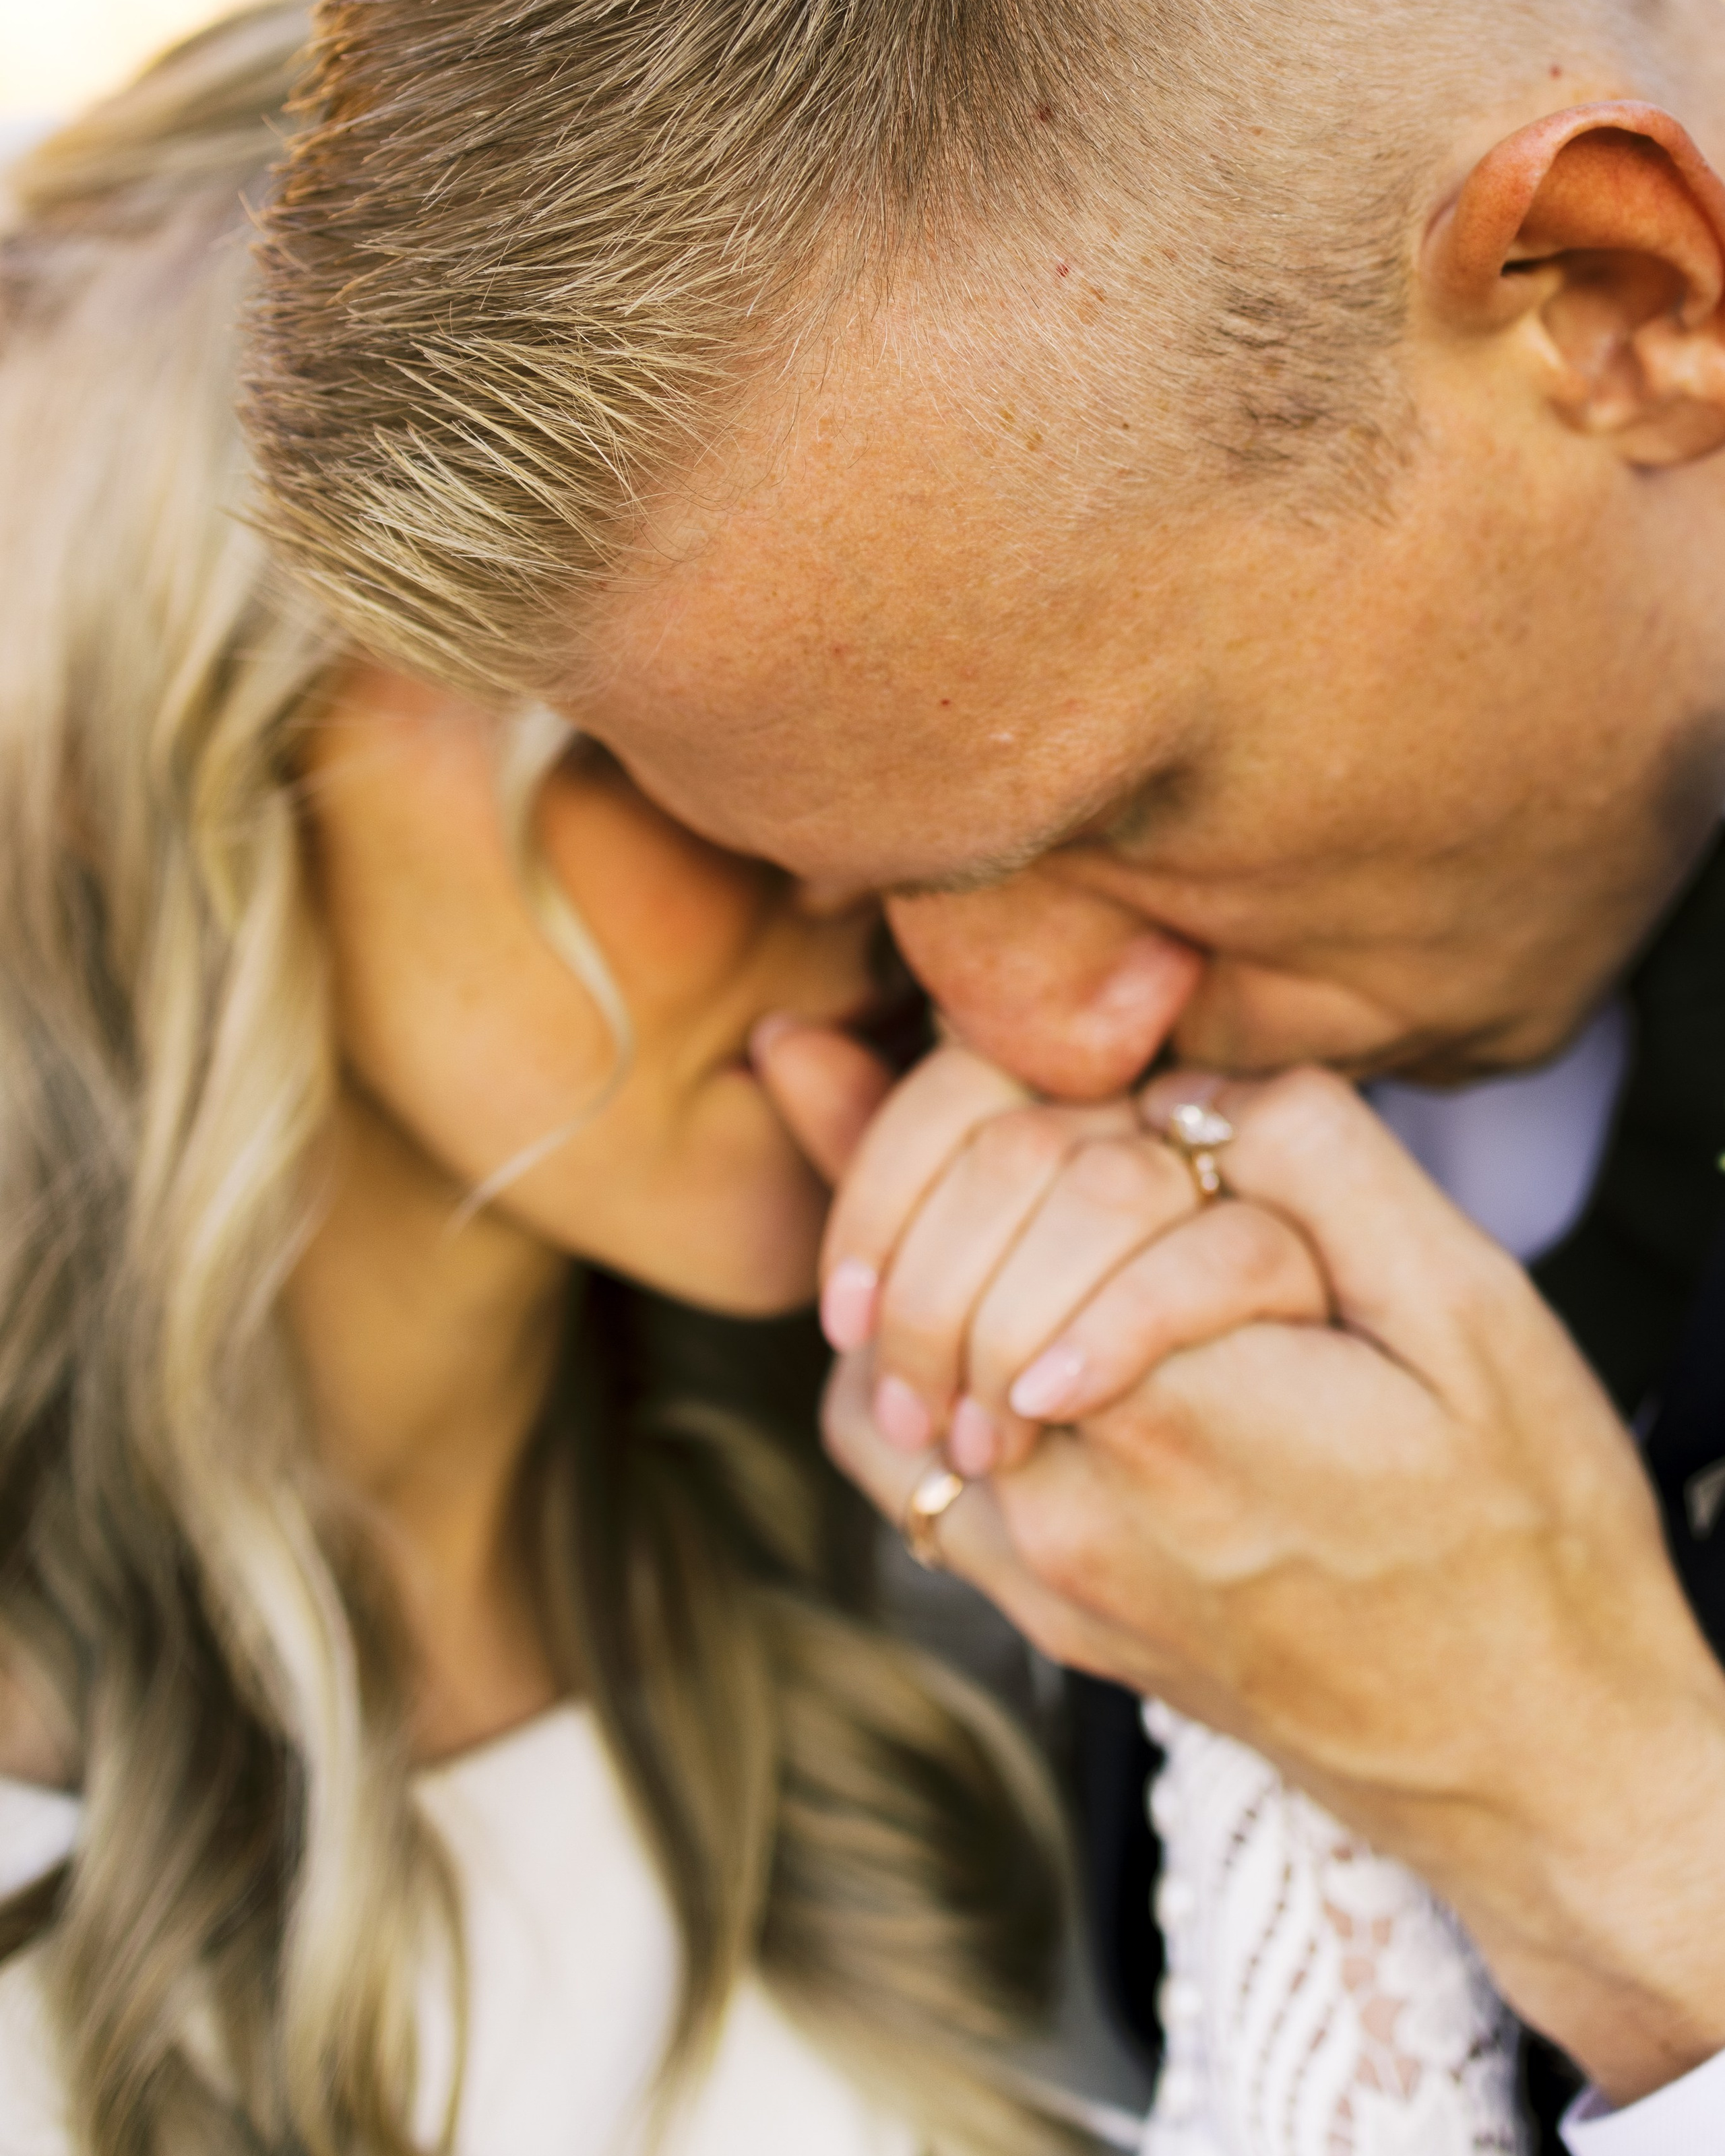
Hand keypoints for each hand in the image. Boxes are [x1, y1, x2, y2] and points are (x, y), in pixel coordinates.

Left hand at [804, 1047, 1724, 2107]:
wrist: (1526, 1758)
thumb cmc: (1520, 1532)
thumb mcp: (1466, 1311)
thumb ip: (1315, 1160)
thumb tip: (1177, 1081)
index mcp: (1179, 1403)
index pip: (1070, 1164)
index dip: (1143, 1128)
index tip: (1217, 1164)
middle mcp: (1065, 1495)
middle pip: (969, 1238)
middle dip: (1049, 1168)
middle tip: (1138, 1171)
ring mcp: (1031, 1563)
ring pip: (888, 1337)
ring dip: (960, 1247)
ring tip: (1052, 1228)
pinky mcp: (1027, 1603)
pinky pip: (879, 1450)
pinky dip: (906, 1357)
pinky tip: (989, 1323)